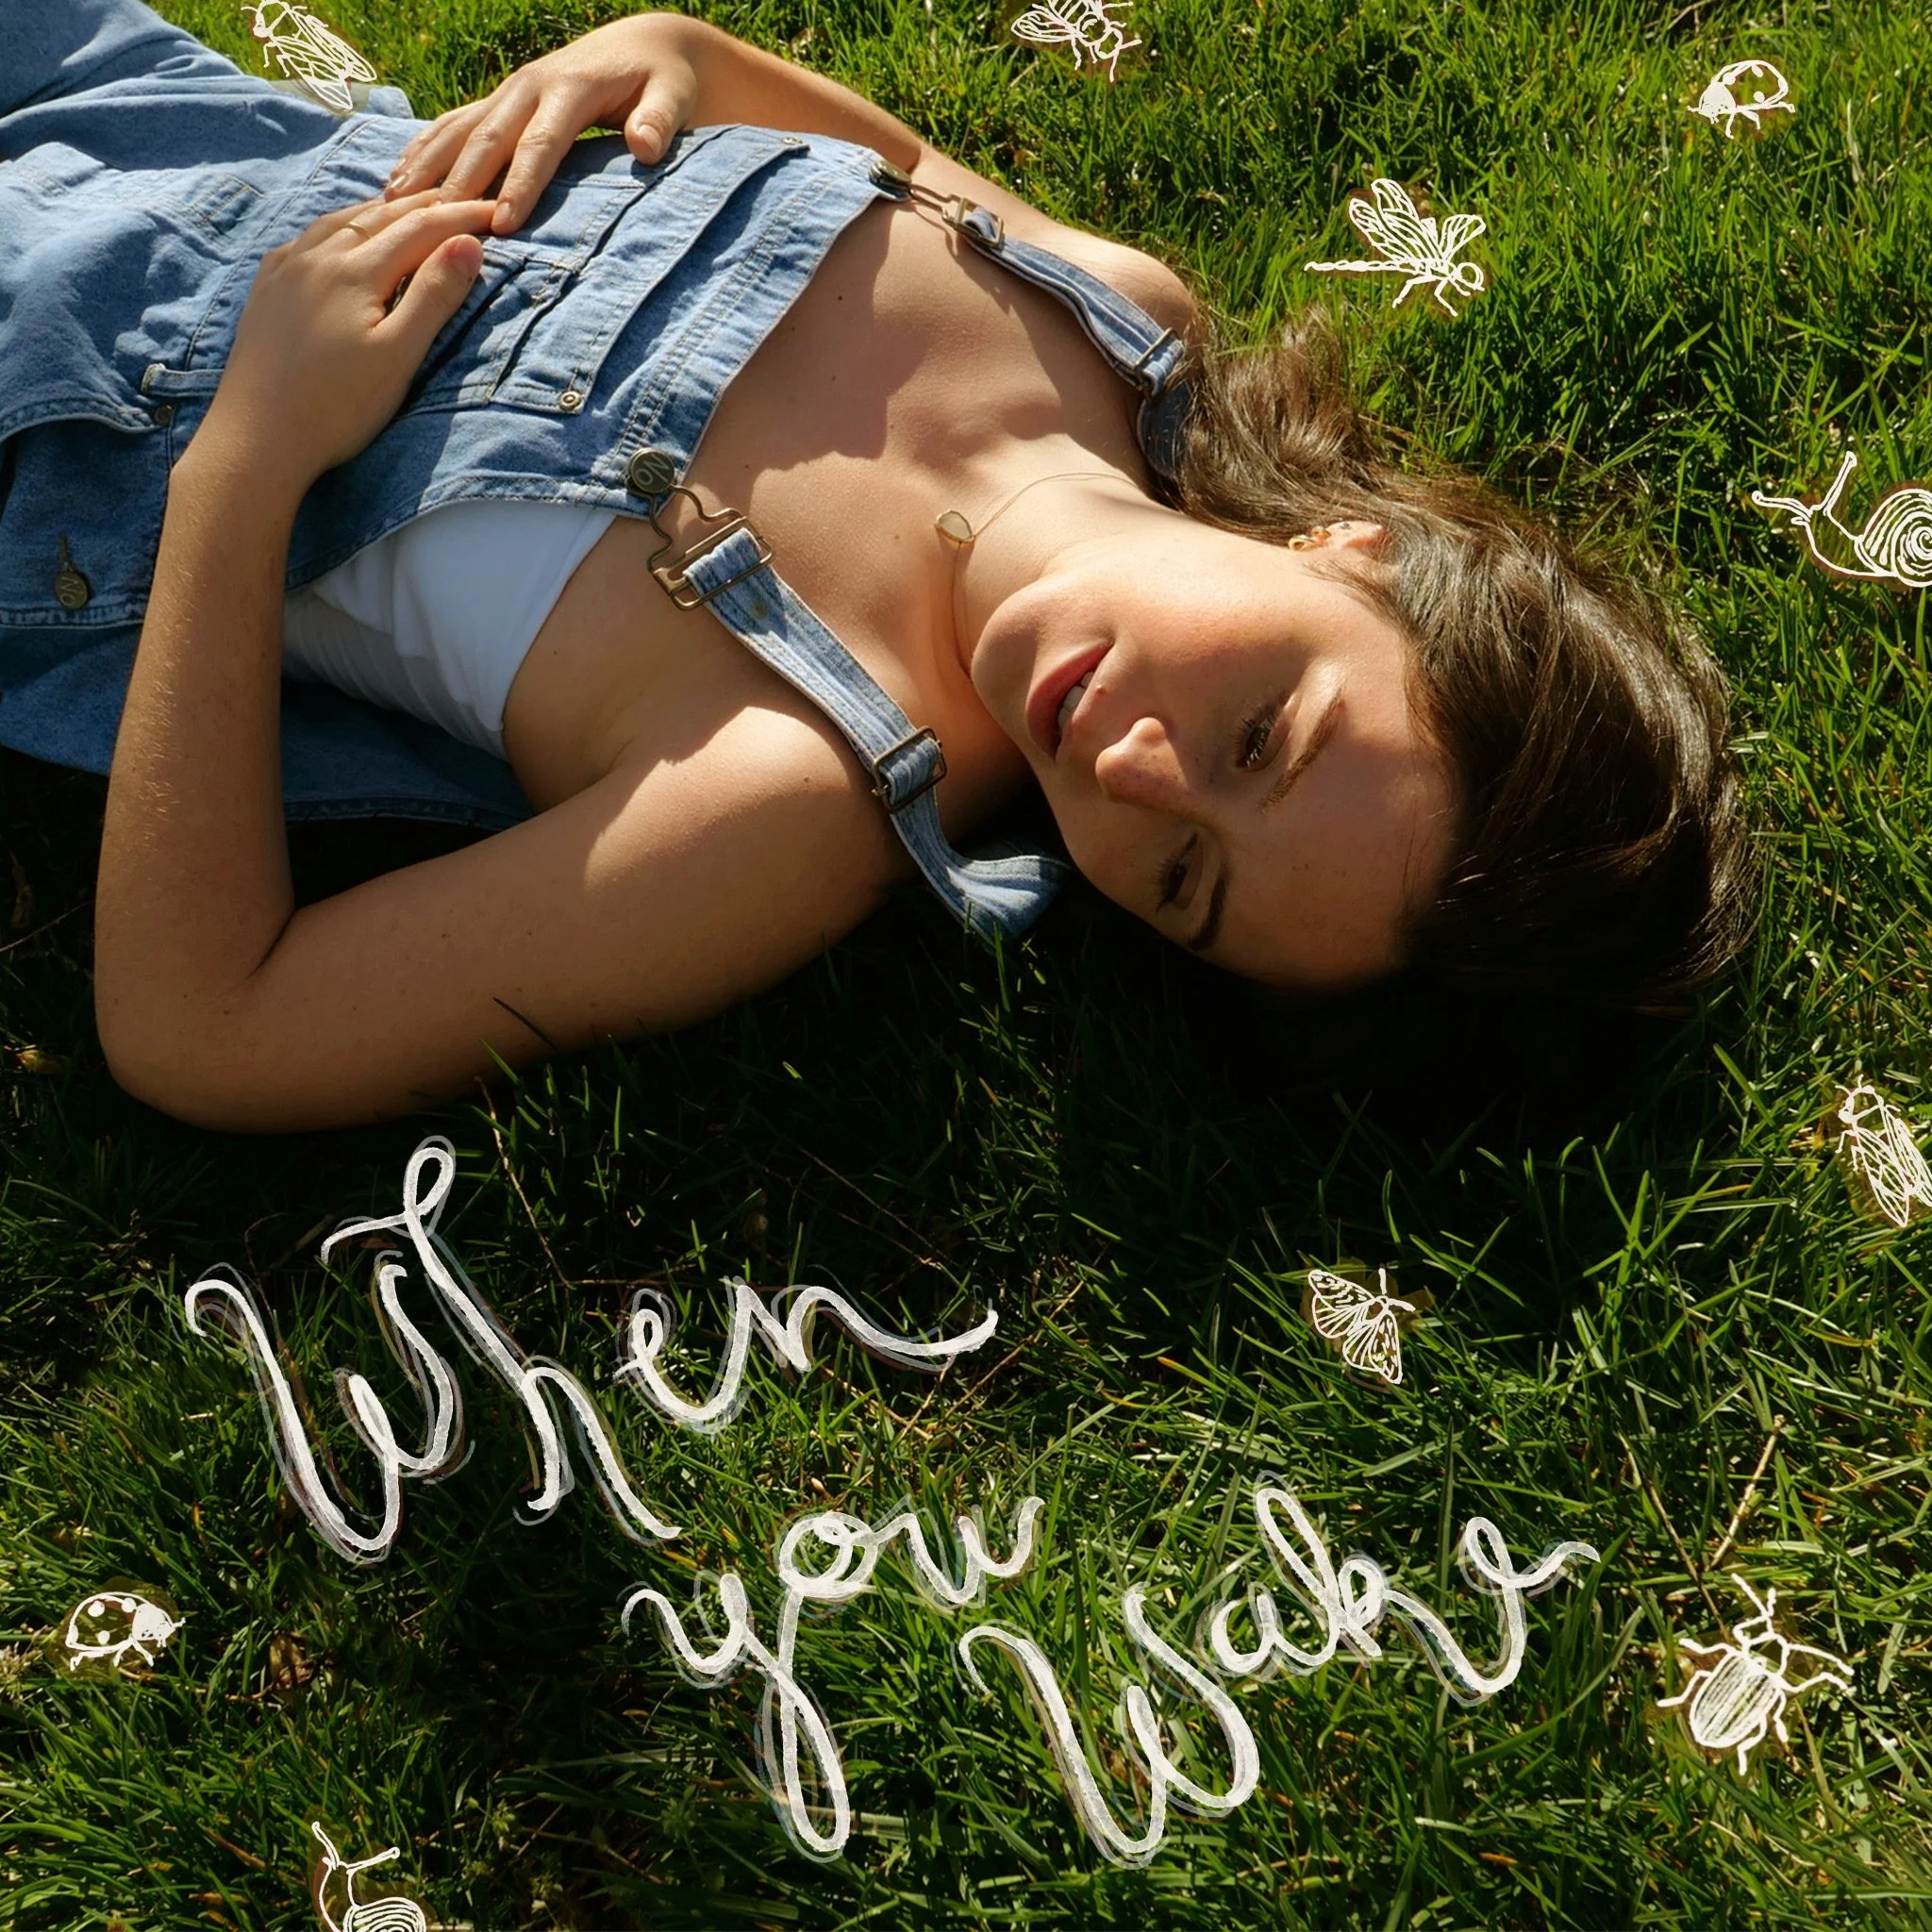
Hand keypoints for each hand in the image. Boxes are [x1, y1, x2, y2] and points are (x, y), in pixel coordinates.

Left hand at [196, 190, 495, 494]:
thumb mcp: (398, 356)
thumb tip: (468, 243)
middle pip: (381, 216)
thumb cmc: (336, 408)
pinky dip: (342, 225)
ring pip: (342, 220)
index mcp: (355, 270)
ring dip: (383, 210)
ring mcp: (286, 269)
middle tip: (463, 199)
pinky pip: (310, 237)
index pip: (420, 229)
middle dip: (426, 206)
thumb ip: (434, 296)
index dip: (461, 218)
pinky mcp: (267, 288)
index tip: (495, 213)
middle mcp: (317, 256)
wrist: (256, 439)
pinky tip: (346, 234)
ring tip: (411, 208)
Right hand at [381, 14, 709, 236]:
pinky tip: (398, 181)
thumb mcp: (673, 96)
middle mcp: (528, 86)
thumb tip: (646, 147)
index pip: (540, 145)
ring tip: (392, 204)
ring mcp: (508, 91)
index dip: (520, 185)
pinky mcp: (499, 100)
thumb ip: (660, 120)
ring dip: (425, 165)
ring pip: (458, 128)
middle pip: (486, 139)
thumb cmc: (663, 81)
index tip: (504, 225)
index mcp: (568, 90)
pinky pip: (453, 124)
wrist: (643, 45)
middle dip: (459, 183)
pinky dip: (424, 150)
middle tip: (431, 226)